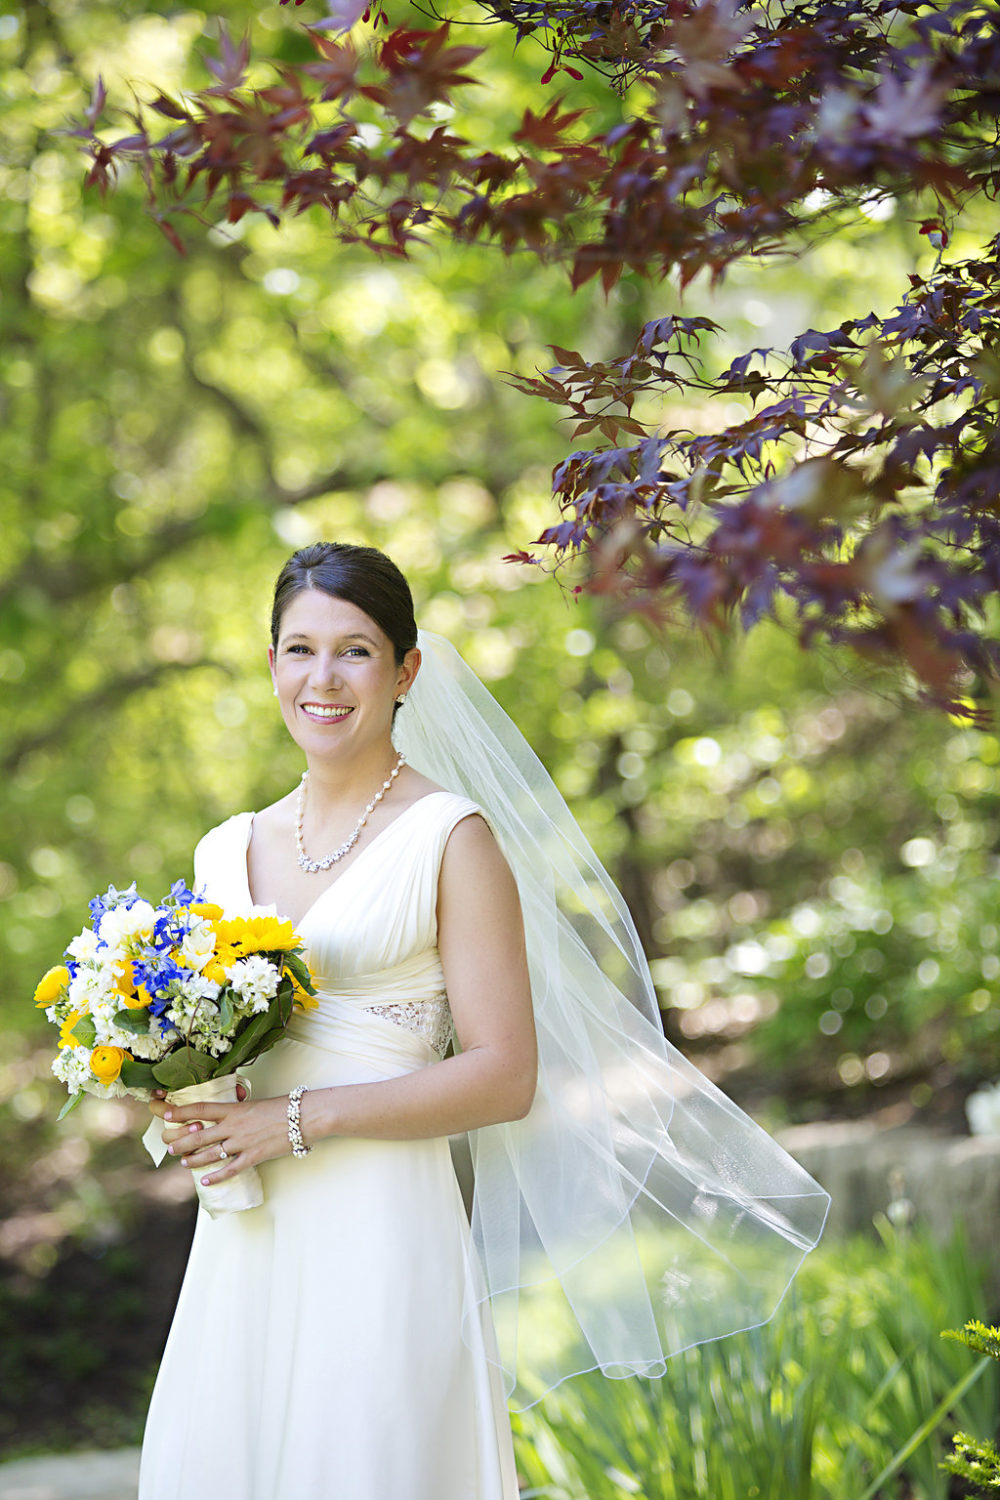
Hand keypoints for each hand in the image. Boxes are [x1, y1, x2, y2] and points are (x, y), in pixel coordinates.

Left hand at [149, 1085, 294, 1186]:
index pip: (201, 1109)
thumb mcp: (256, 1104)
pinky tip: (206, 1181)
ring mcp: (243, 1142)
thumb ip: (239, 1111)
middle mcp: (234, 1125)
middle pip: (200, 1135)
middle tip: (171, 1147)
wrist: (303, 1116)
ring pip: (211, 1153)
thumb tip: (228, 1115)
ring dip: (195, 1159)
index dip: (182, 1112)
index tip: (167, 1115)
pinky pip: (230, 1169)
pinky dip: (216, 1176)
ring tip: (185, 1162)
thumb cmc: (283, 1107)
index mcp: (235, 1109)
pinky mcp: (254, 1156)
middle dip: (183, 1142)